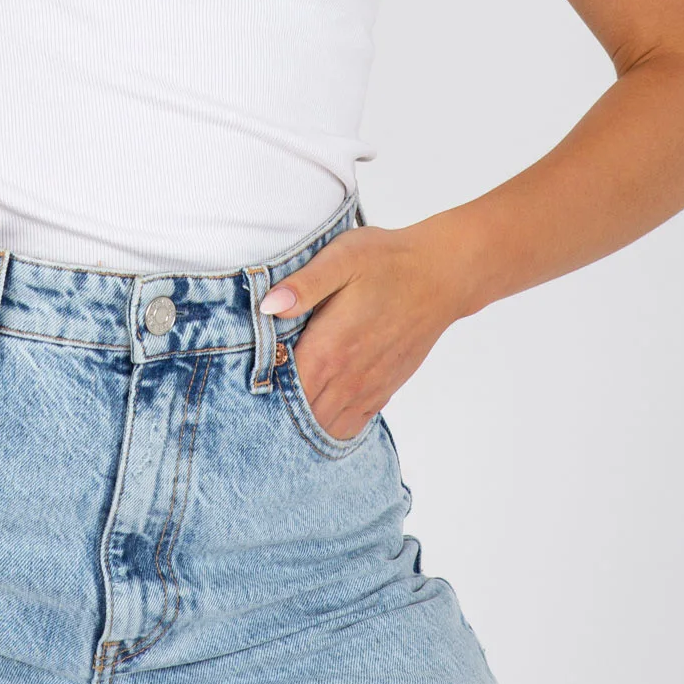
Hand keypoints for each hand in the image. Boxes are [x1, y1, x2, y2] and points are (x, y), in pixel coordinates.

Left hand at [259, 223, 468, 441]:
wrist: (440, 276)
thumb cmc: (387, 261)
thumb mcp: (342, 258)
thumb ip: (303, 284)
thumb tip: (267, 305)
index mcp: (329, 346)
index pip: (282, 387)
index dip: (258, 388)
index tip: (242, 379)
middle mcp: (348, 376)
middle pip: (299, 414)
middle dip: (274, 410)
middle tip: (255, 395)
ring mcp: (368, 387)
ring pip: (325, 426)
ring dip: (301, 421)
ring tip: (281, 404)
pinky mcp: (384, 390)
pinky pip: (350, 425)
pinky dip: (329, 425)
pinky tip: (316, 408)